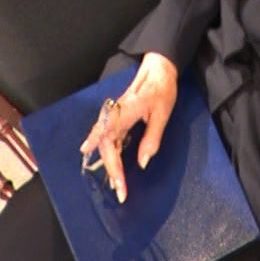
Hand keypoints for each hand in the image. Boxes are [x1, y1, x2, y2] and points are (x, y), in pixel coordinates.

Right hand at [79, 52, 176, 202]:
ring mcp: (113, 116)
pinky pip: (106, 136)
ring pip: (103, 143)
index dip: (114, 169)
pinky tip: (97, 158)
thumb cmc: (162, 90)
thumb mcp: (162, 114)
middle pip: (105, 148)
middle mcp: (113, 116)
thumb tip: (142, 163)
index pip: (111, 147)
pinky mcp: (116, 116)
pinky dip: (104, 150)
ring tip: (115, 182)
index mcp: (123, 114)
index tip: (119, 186)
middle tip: (119, 191)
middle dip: (111, 171)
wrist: (158, 69)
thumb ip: (151, 139)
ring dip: (108, 163)